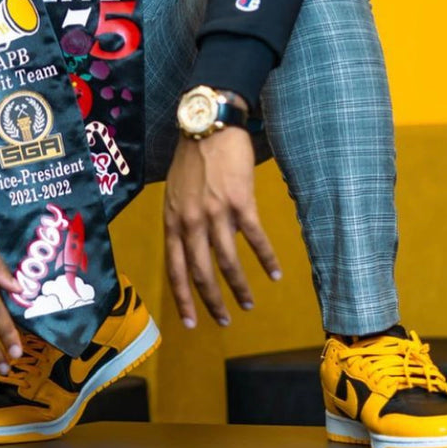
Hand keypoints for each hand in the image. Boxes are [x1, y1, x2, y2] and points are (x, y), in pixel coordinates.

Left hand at [163, 125, 281, 327]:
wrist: (209, 125)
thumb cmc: (191, 156)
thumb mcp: (175, 190)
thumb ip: (183, 218)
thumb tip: (201, 242)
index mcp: (172, 219)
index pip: (175, 267)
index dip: (182, 298)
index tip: (190, 322)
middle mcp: (191, 221)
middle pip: (200, 272)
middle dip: (212, 302)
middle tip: (224, 321)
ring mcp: (216, 213)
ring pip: (228, 261)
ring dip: (239, 287)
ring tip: (249, 304)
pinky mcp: (240, 202)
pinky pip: (255, 238)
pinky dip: (266, 258)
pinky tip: (274, 273)